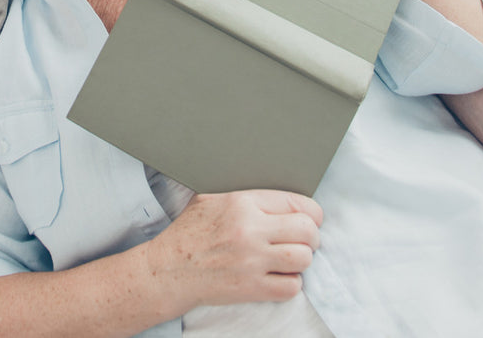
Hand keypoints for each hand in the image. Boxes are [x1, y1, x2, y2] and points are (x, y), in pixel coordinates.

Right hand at [146, 190, 321, 309]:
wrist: (170, 269)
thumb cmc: (190, 232)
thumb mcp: (211, 198)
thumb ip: (244, 194)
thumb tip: (273, 194)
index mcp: (242, 202)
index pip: (297, 202)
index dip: (311, 212)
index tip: (311, 219)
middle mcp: (251, 230)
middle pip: (307, 230)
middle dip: (312, 236)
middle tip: (305, 240)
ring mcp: (252, 261)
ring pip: (304, 258)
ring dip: (302, 260)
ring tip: (292, 258)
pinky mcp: (252, 288)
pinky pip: (291, 287)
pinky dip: (291, 283)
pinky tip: (280, 276)